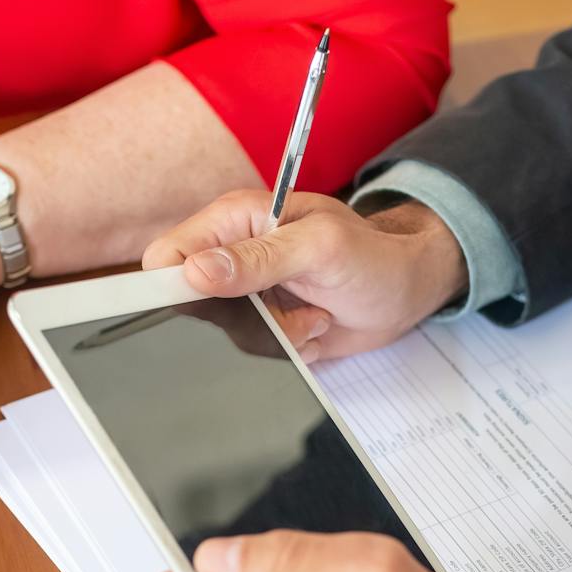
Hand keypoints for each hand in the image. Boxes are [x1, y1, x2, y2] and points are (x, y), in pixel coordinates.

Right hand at [142, 191, 468, 361]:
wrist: (403, 289)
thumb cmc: (373, 255)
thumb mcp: (320, 248)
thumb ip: (258, 258)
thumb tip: (198, 271)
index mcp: (234, 220)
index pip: (168, 254)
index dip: (172, 282)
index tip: (202, 300)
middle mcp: (232, 255)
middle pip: (193, 305)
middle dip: (243, 317)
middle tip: (287, 305)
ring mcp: (246, 293)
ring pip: (226, 335)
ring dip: (277, 334)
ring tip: (313, 312)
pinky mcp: (263, 323)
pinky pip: (252, 351)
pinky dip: (289, 346)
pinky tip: (314, 324)